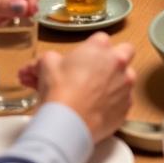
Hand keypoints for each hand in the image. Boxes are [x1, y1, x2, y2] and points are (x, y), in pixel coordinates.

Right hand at [20, 34, 135, 141]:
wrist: (67, 123)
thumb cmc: (58, 90)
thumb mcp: (46, 65)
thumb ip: (49, 60)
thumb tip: (36, 67)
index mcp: (100, 47)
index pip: (101, 39)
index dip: (91, 49)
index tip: (83, 59)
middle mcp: (118, 63)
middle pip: (126, 51)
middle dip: (115, 58)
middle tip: (99, 69)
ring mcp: (126, 85)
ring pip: (127, 78)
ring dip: (116, 82)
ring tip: (97, 93)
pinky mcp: (126, 107)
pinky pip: (124, 101)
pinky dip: (115, 104)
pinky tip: (99, 110)